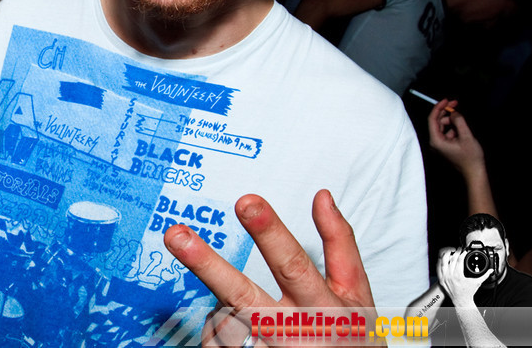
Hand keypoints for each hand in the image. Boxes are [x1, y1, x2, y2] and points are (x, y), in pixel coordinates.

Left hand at [164, 190, 374, 343]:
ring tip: (240, 312)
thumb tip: (321, 197)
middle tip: (176, 236)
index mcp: (321, 306)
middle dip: (206, 263)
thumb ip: (340, 245)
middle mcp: (290, 332)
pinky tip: (240, 332)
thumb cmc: (348, 338)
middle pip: (241, 294)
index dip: (269, 232)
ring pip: (223, 318)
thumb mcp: (355, 295)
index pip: (292, 263)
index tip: (247, 201)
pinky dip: (220, 329)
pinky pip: (217, 341)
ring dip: (223, 307)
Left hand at [427, 99, 484, 177]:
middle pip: (437, 121)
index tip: (446, 100)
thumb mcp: (466, 136)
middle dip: (446, 112)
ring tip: (463, 126)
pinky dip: (454, 128)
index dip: (438, 107)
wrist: (474, 172)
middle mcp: (435, 142)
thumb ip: (459, 121)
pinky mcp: (444, 146)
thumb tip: (454, 113)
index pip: (432, 119)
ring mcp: (439, 144)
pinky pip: (447, 132)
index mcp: (436, 140)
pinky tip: (463, 132)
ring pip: (443, 126)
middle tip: (455, 104)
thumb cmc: (471, 158)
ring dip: (452, 121)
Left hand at [436, 247, 487, 307]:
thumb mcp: (477, 283)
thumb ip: (484, 275)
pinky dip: (441, 263)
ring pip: (442, 263)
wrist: (461, 301)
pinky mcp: (441, 280)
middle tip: (458, 250)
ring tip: (450, 252)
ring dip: (446, 256)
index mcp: (458, 276)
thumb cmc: (468, 292)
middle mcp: (450, 276)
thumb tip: (491, 271)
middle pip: (451, 260)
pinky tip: (443, 260)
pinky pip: (438, 269)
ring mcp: (444, 278)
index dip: (462, 254)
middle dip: (455, 253)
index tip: (464, 251)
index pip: (459, 260)